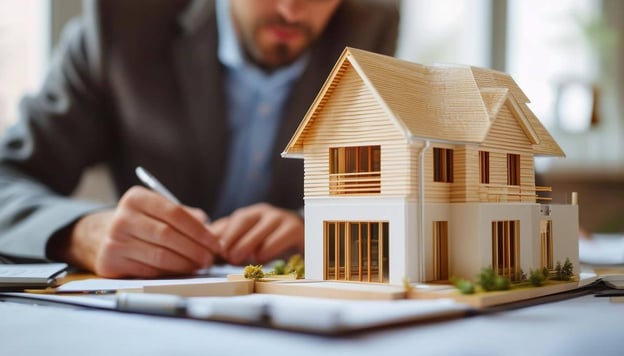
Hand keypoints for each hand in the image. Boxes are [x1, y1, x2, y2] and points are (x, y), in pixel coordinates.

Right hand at [59, 186, 219, 277]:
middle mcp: (121, 217)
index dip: (198, 230)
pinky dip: (169, 273)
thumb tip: (209, 229)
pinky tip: (181, 271)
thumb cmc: (139, 223)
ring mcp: (113, 241)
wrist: (97, 236)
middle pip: (168, 236)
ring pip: (159, 256)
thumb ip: (184, 215)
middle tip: (209, 258)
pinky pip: (148, 271)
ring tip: (199, 265)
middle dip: (195, 249)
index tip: (214, 242)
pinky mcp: (110, 263)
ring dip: (185, 264)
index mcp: (136, 198)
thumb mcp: (157, 210)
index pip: (174, 214)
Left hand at [210, 203, 303, 264]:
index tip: (214, 251)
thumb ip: (229, 243)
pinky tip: (261, 258)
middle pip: (244, 219)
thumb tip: (208, 249)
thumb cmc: (270, 244)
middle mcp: (265, 212)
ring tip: (237, 259)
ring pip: (263, 227)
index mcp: (251, 214)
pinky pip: (283, 235)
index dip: (223, 235)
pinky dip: (270, 247)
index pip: (233, 220)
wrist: (303, 241)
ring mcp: (282, 218)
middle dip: (232, 237)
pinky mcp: (296, 229)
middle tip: (225, 255)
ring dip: (249, 243)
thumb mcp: (248, 243)